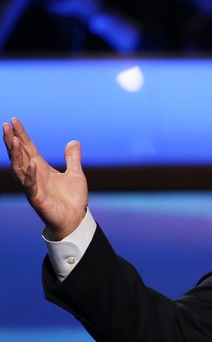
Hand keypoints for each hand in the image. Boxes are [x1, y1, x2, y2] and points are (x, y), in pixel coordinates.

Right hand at [3, 118, 87, 239]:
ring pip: (20, 168)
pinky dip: (31, 174)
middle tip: (6, 125)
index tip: (14, 121)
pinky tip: (32, 163)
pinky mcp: (38, 199)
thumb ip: (73, 158)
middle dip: (12, 141)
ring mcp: (34, 187)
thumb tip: (74, 141)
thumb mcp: (76, 174)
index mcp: (41, 169)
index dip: (21, 135)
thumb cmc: (72, 199)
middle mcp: (34, 176)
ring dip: (16, 154)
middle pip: (20, 155)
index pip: (28, 148)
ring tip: (12, 139)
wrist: (75, 220)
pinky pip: (31, 185)